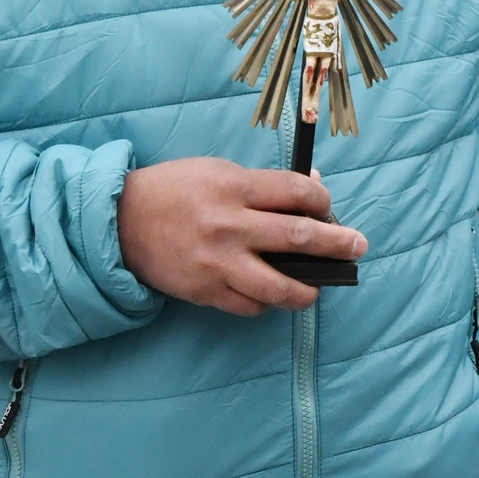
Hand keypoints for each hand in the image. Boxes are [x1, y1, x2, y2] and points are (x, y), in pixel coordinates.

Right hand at [118, 159, 365, 316]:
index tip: (329, 207)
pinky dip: (266, 303)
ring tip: (319, 289)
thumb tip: (310, 189)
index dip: (323, 200)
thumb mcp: (219, 171)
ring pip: (279, 285)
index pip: (297, 193)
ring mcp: (219, 263)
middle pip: (299, 236)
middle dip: (337, 243)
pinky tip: (274, 296)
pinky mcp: (206, 291)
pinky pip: (249, 305)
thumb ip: (264, 185)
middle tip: (358, 247)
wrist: (120, 222)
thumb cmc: (175, 190)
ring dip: (308, 289)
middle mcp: (231, 226)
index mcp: (235, 187)